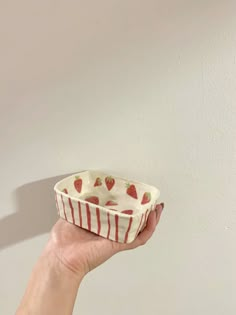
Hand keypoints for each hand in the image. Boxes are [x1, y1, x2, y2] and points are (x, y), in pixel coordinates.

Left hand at [46, 203, 163, 277]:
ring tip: (156, 208)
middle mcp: (110, 231)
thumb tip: (81, 191)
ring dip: (150, 218)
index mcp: (101, 224)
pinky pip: (138, 238)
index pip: (119, 213)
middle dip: (144, 211)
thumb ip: (79, 204)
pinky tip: (152, 218)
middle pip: (133, 221)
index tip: (135, 195)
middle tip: (151, 201)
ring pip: (139, 229)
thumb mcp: (72, 214)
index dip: (129, 205)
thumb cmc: (62, 241)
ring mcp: (116, 238)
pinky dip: (148, 228)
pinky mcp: (118, 244)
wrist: (60, 257)